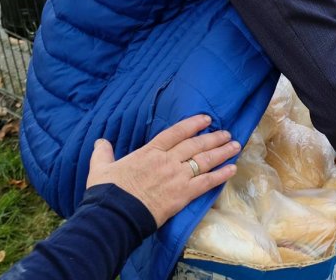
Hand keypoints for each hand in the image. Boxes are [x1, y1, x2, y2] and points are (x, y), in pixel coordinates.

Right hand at [85, 114, 240, 226]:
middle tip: (227, 133)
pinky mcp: (183, 194)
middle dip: (213, 138)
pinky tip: (232, 169)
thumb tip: (100, 141)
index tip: (206, 119)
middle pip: (196, 144)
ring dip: (222, 152)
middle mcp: (167, 161)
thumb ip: (103, 153)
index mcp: (149, 152)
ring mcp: (177, 176)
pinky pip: (207, 182)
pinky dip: (221, 175)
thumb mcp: (100, 169)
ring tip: (235, 146)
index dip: (193, 124)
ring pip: (205, 160)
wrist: (114, 215)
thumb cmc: (106, 192)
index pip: (176, 132)